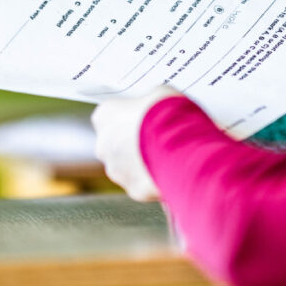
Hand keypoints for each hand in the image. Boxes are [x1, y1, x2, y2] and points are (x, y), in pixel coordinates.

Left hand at [91, 86, 182, 200]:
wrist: (181, 146)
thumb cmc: (167, 115)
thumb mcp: (159, 95)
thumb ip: (149, 102)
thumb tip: (154, 106)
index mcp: (105, 115)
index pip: (109, 116)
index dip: (129, 117)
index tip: (144, 116)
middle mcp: (104, 145)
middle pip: (116, 144)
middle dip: (134, 142)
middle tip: (158, 137)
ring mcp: (117, 170)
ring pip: (128, 167)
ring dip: (143, 163)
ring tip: (169, 155)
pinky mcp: (134, 189)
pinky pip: (144, 184)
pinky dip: (156, 178)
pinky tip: (173, 170)